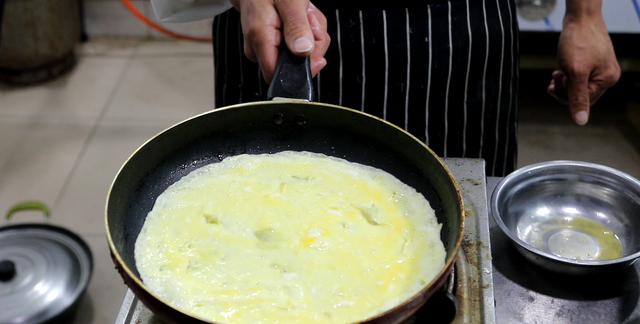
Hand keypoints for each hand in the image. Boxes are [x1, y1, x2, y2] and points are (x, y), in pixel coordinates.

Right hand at [229, 0, 329, 82]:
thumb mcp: (289, 1)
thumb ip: (296, 26)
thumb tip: (304, 52)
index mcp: (260, 39)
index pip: (279, 75)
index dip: (302, 69)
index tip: (313, 47)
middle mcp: (260, 49)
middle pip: (296, 65)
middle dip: (313, 43)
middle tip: (309, 19)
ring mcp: (267, 48)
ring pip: (302, 56)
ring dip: (312, 34)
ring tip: (305, 15)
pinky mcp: (275, 46)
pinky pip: (299, 48)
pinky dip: (308, 32)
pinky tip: (303, 18)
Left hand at [547, 10, 619, 124]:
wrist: (580, 17)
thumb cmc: (578, 41)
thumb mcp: (574, 72)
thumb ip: (577, 97)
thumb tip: (580, 121)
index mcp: (606, 81)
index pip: (583, 102)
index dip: (565, 96)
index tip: (555, 84)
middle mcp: (607, 76)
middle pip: (580, 96)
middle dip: (564, 89)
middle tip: (555, 77)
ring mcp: (600, 69)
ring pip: (577, 86)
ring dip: (563, 83)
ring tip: (557, 72)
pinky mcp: (592, 62)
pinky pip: (578, 77)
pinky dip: (567, 75)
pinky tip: (559, 70)